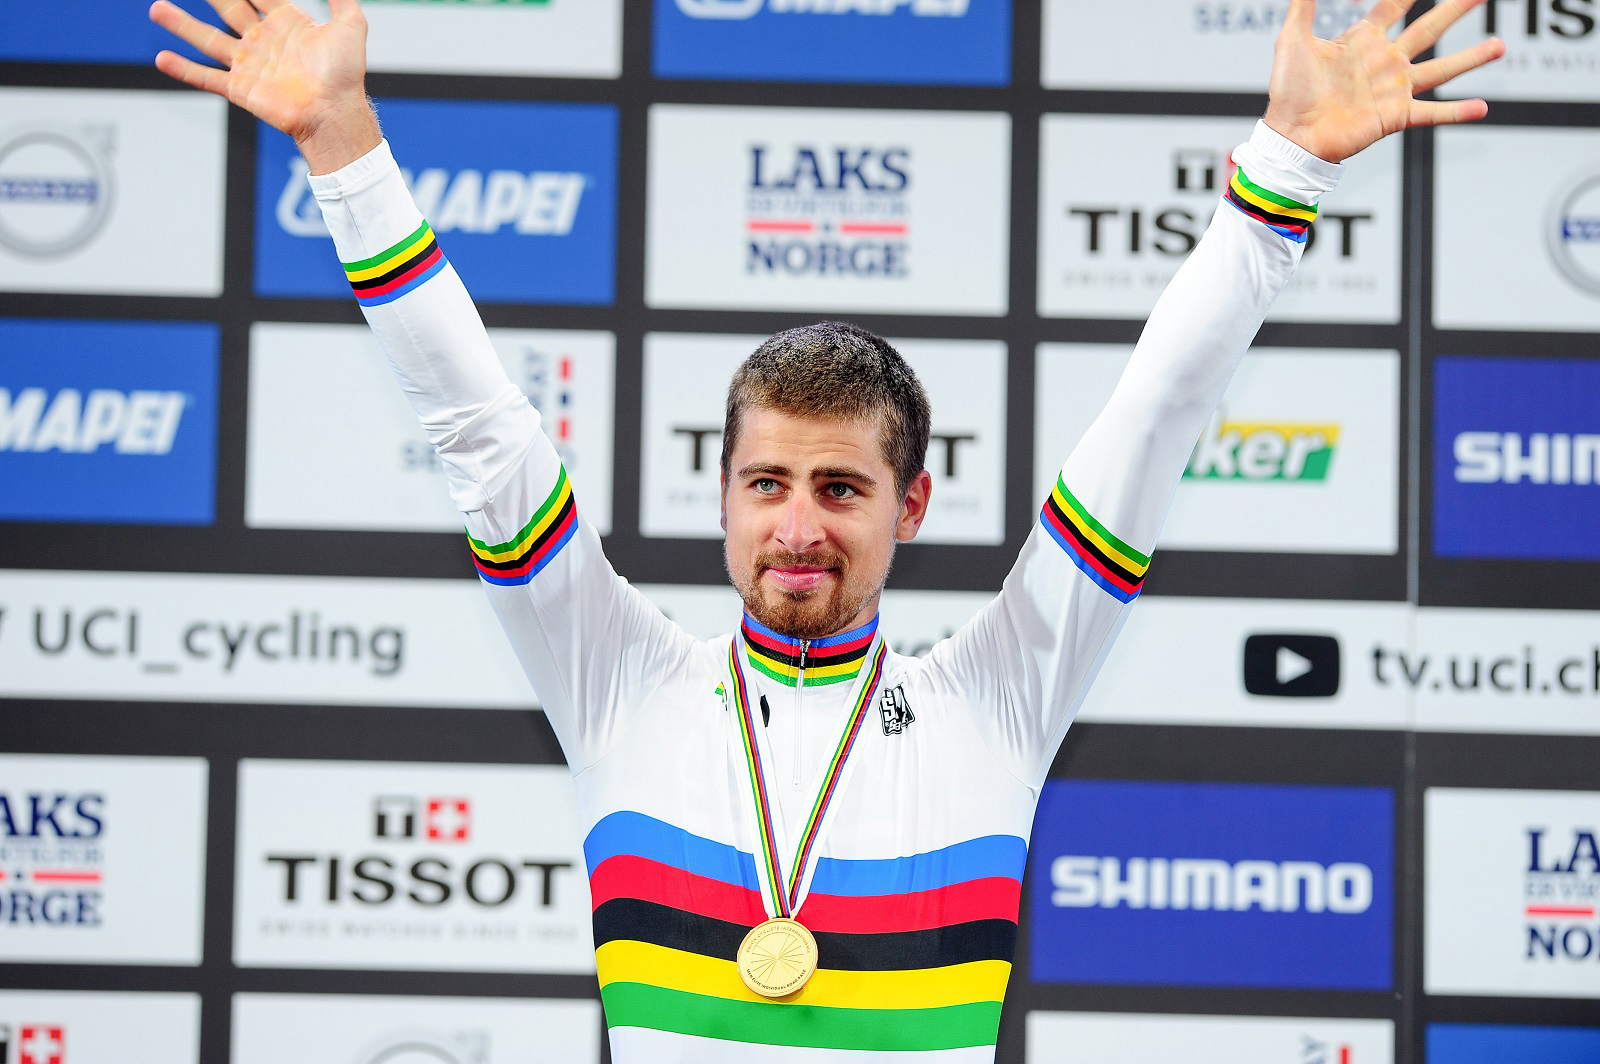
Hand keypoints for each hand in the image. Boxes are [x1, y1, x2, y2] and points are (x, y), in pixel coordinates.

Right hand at [150, 0, 380, 173]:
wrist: (334, 111)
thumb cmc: (345, 74)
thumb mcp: (351, 24)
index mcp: (287, 23)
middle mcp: (265, 41)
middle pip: (227, 8)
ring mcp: (250, 64)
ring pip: (207, 38)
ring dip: (181, 23)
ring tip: (156, 8)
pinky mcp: (241, 88)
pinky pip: (206, 77)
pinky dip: (183, 69)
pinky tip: (162, 58)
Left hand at [1264, 0, 1504, 163]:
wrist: (1291, 135)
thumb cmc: (1289, 91)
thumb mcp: (1293, 40)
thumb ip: (1303, 5)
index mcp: (1363, 40)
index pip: (1395, 4)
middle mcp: (1385, 62)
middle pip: (1430, 27)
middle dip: (1456, 9)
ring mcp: (1393, 89)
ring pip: (1442, 68)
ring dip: (1471, 58)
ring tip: (1499, 46)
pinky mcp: (1396, 115)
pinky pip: (1432, 112)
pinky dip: (1457, 111)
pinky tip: (1482, 107)